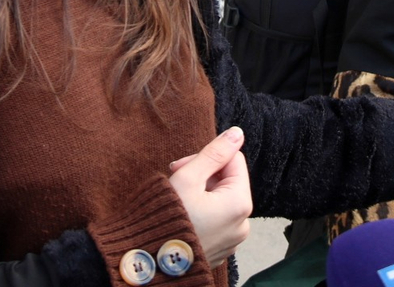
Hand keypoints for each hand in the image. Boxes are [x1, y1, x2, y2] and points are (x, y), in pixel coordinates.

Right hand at [168, 126, 251, 263]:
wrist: (151, 262)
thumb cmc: (168, 218)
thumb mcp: (189, 177)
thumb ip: (214, 152)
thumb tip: (238, 132)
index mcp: (240, 204)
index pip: (233, 160)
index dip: (207, 157)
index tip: (181, 166)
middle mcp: (242, 224)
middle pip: (228, 181)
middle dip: (202, 175)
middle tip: (175, 179)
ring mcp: (232, 240)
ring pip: (221, 201)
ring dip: (200, 193)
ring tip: (177, 199)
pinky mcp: (220, 250)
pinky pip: (216, 221)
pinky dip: (201, 213)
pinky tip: (181, 216)